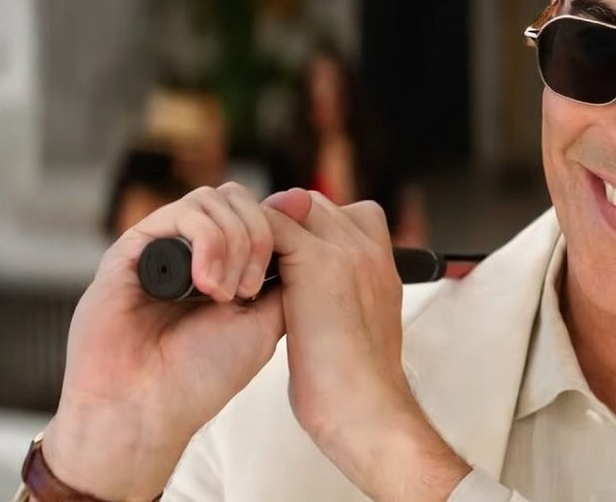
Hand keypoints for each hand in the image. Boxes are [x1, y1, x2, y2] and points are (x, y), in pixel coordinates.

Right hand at [42, 183, 293, 500]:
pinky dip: (205, 241)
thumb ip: (284, 268)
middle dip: (259, 234)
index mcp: (224, 261)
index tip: (298, 254)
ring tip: (228, 294)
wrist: (147, 411)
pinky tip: (207, 285)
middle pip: (236, 197)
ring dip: (234, 240)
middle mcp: (191, 249)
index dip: (281, 225)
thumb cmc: (204, 374)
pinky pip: (176, 214)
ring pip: (210, 199)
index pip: (258, 213)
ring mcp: (161, 246)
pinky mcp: (131, 249)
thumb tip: (302, 209)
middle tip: (252, 288)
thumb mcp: (266, 319)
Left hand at [262, 190, 469, 500]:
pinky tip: (234, 279)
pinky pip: (271, 226)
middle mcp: (370, 249)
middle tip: (249, 263)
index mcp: (381, 266)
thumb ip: (336, 302)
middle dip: (279, 226)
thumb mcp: (351, 332)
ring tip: (240, 270)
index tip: (281, 262)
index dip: (308, 231)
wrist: (365, 409)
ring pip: (291, 208)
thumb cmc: (355, 388)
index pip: (342, 217)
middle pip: (314, 205)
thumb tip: (309, 304)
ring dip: (261, 233)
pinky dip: (245, 245)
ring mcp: (349, 250)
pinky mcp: (321, 262)